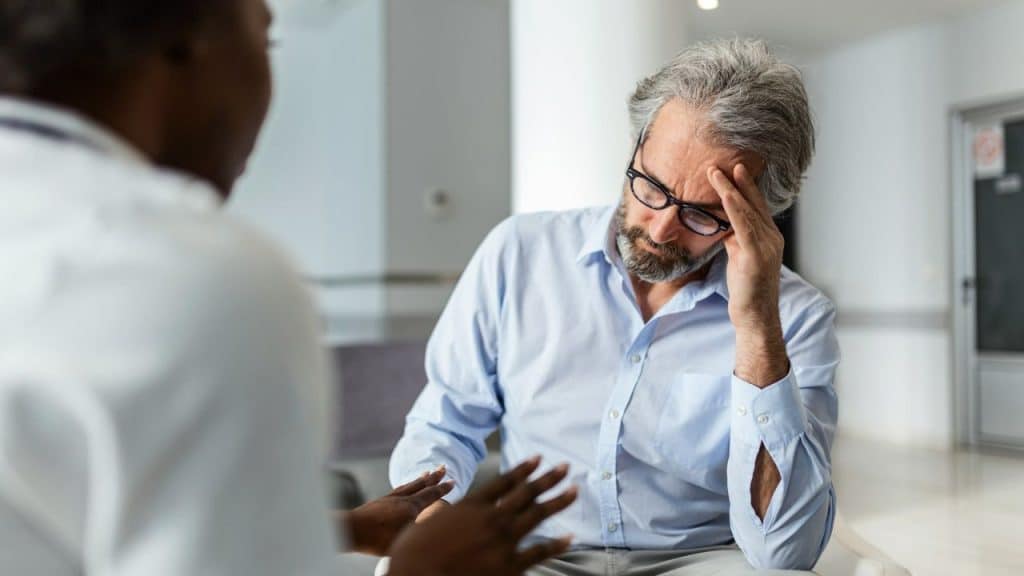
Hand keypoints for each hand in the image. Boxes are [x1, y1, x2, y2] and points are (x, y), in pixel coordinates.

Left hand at [344, 465, 453, 555]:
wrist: (351, 530)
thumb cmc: (377, 538)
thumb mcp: (405, 538)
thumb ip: (420, 533)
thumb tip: (433, 531)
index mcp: (411, 507)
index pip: (431, 495)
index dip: (443, 489)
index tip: (453, 481)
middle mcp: (402, 499)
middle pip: (421, 485)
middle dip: (434, 477)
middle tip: (443, 468)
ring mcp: (390, 499)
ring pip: (409, 485)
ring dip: (420, 479)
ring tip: (426, 473)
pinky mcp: (379, 502)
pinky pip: (397, 490)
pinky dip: (405, 486)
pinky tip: (405, 486)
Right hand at [387, 457, 577, 575]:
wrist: (416, 575)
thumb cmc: (413, 553)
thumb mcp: (425, 522)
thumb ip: (440, 513)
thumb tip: (441, 508)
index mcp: (471, 504)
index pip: (504, 481)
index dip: (523, 469)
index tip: (538, 458)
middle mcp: (490, 517)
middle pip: (527, 492)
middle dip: (549, 478)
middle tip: (565, 467)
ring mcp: (502, 540)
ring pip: (537, 514)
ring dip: (558, 500)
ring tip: (574, 490)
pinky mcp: (509, 565)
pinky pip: (539, 551)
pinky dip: (556, 543)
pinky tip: (569, 536)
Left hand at [708, 164, 788, 385]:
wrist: (755, 317)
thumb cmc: (746, 289)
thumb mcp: (739, 258)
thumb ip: (734, 239)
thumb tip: (722, 224)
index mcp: (768, 237)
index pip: (756, 206)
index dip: (746, 187)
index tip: (734, 169)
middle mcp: (772, 238)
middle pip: (753, 203)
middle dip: (739, 182)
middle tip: (726, 161)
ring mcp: (766, 246)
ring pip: (747, 211)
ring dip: (731, 189)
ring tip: (716, 172)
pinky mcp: (756, 256)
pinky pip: (744, 227)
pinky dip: (734, 209)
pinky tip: (726, 195)